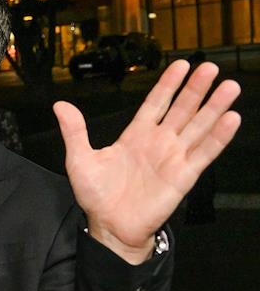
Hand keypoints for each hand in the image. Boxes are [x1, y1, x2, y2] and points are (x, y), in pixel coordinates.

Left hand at [54, 59, 240, 262]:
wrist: (109, 226)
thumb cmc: (97, 196)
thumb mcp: (79, 159)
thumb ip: (74, 131)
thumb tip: (60, 106)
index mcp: (135, 135)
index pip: (156, 103)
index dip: (168, 84)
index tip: (181, 65)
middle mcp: (158, 143)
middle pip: (182, 109)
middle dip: (196, 89)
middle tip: (210, 68)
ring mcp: (173, 157)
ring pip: (198, 127)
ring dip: (214, 107)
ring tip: (229, 87)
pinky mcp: (183, 175)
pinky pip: (204, 153)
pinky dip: (219, 137)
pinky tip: (231, 119)